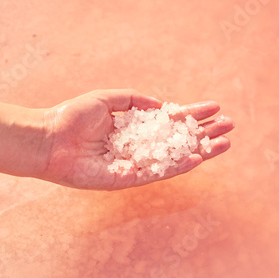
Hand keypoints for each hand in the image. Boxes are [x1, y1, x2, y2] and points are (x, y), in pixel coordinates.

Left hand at [36, 89, 233, 189]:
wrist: (49, 139)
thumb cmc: (73, 117)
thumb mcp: (107, 99)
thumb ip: (134, 100)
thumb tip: (160, 105)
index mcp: (134, 127)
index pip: (170, 122)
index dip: (192, 115)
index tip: (214, 108)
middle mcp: (138, 146)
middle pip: (178, 141)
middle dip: (204, 133)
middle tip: (229, 126)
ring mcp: (135, 163)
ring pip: (174, 158)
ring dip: (201, 151)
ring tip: (225, 143)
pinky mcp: (127, 178)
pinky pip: (157, 173)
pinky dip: (179, 166)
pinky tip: (198, 158)